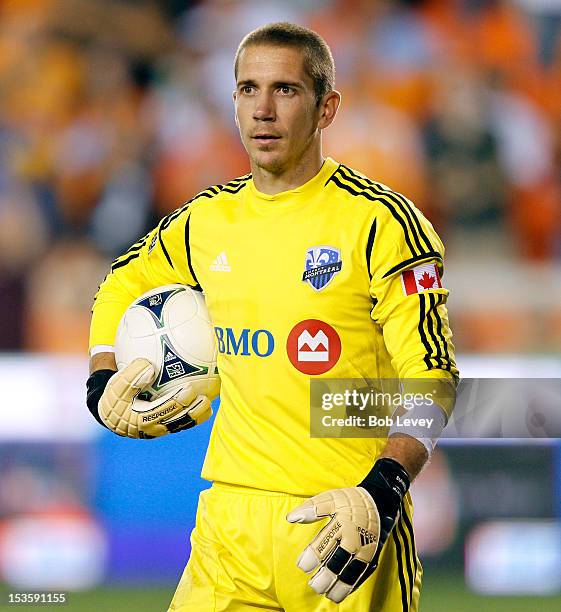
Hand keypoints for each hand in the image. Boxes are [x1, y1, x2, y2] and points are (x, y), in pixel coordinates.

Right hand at [87, 358, 211, 437]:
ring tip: (209, 403)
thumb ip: (130, 376)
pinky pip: (183, 421)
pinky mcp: (166, 427)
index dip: (177, 401)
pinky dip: (195, 413)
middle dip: (193, 412)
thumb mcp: (116, 385)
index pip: (163, 410)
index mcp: (141, 420)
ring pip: (183, 424)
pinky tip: (205, 399)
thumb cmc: (114, 396)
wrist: (111, 413)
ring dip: (197, 415)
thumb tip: (148, 366)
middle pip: (178, 421)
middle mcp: (154, 428)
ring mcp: (161, 429)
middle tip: (205, 398)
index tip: (189, 388)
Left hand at [286, 458, 408, 602]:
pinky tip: (343, 591)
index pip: (323, 545)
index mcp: (342, 524)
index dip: (311, 558)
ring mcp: (366, 550)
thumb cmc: (350, 500)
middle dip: (325, 577)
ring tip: (328, 593)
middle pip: (338, 563)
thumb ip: (311, 508)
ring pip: (352, 573)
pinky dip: (353, 585)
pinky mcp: (373, 556)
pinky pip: (363, 574)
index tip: (303, 566)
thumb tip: (291, 517)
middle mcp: (355, 539)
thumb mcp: (330, 498)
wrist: (379, 502)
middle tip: (314, 585)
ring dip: (340, 586)